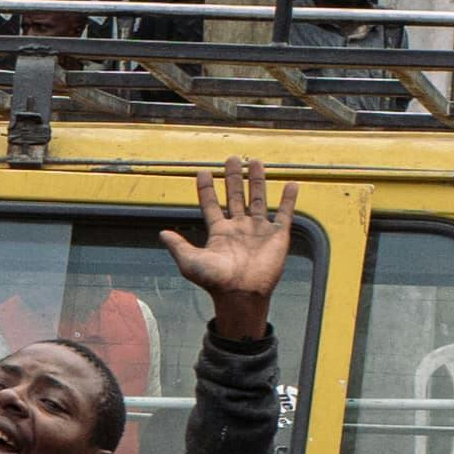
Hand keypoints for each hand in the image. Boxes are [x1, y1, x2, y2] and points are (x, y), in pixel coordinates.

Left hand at [160, 157, 299, 337]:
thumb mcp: (190, 262)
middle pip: (235, 196)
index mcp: (219, 232)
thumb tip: (162, 233)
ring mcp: (259, 230)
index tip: (202, 171)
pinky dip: (289, 200)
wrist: (241, 295)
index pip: (211, 204)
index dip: (206, 188)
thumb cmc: (215, 282)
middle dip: (233, 177)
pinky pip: (285, 214)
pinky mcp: (277, 236)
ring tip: (255, 162)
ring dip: (257, 181)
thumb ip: (178, 246)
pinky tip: (291, 185)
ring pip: (258, 199)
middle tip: (232, 159)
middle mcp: (239, 228)